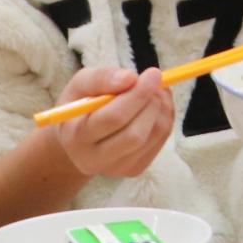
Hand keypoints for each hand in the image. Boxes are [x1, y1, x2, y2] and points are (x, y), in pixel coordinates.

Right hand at [49, 65, 175, 180]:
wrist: (80, 138)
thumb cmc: (82, 105)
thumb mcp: (81, 84)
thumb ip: (101, 78)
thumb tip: (131, 78)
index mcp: (77, 137)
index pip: (113, 118)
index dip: (137, 95)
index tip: (153, 73)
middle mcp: (95, 160)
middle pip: (135, 134)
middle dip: (151, 102)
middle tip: (155, 78)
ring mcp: (117, 169)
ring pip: (154, 135)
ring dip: (161, 106)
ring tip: (152, 91)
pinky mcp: (135, 169)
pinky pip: (161, 139)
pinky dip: (165, 116)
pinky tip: (153, 105)